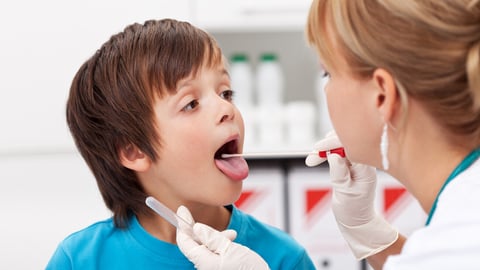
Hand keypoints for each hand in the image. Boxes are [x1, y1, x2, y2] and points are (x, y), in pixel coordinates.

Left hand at [175, 206, 269, 269]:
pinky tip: (232, 241)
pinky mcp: (219, 268)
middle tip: (209, 222)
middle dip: (203, 231)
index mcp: (203, 263)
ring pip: (206, 248)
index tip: (182, 210)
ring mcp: (212, 268)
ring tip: (232, 235)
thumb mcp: (230, 249)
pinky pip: (214, 254)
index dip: (183, 225)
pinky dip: (221, 246)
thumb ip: (212, 238)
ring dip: (216, 238)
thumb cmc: (249, 269)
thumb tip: (196, 228)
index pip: (185, 242)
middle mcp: (205, 267)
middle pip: (195, 244)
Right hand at [306, 132, 397, 259]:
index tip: (317, 148)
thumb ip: (339, 173)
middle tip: (312, 156)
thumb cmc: (353, 209)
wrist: (357, 220)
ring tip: (313, 158)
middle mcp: (364, 162)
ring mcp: (358, 162)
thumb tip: (333, 155)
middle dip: (327, 144)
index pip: (351, 146)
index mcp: (366, 168)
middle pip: (347, 141)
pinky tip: (317, 157)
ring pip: (341, 145)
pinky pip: (339, 151)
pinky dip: (327, 153)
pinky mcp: (351, 163)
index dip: (333, 143)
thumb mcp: (344, 193)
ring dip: (325, 148)